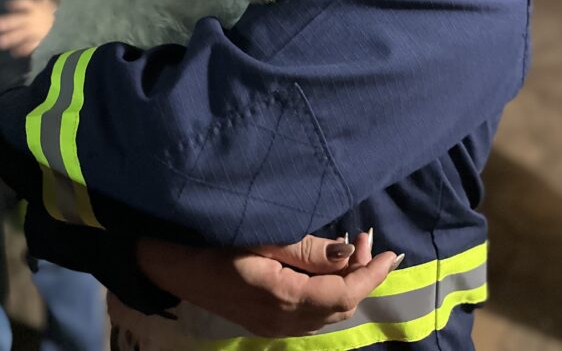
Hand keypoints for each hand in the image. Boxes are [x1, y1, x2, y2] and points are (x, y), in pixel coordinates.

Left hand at [0, 0, 56, 57]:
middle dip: (8, 23)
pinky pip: (30, 47)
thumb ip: (43, 1)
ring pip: (22, 35)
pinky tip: (13, 52)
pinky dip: (22, 50)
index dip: (17, 3)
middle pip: (19, 20)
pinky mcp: (39, 42)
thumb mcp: (49, 6)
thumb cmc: (52, 16)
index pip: (26, 3)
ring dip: (11, 38)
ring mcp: (36, 32)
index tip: (8, 5)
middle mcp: (34, 20)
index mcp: (36, 8)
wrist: (66, 28)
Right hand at [136, 231, 400, 337]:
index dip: (371, 273)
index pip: (343, 292)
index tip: (391, 251)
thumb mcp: (263, 234)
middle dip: (361, 275)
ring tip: (352, 249)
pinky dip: (327, 294)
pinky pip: (310, 316)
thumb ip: (308, 248)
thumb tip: (349, 253)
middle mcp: (282, 321)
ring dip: (345, 284)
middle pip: (339, 306)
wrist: (170, 262)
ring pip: (326, 313)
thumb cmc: (214, 237)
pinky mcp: (264, 323)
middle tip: (368, 239)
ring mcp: (272, 327)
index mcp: (283, 297)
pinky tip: (325, 269)